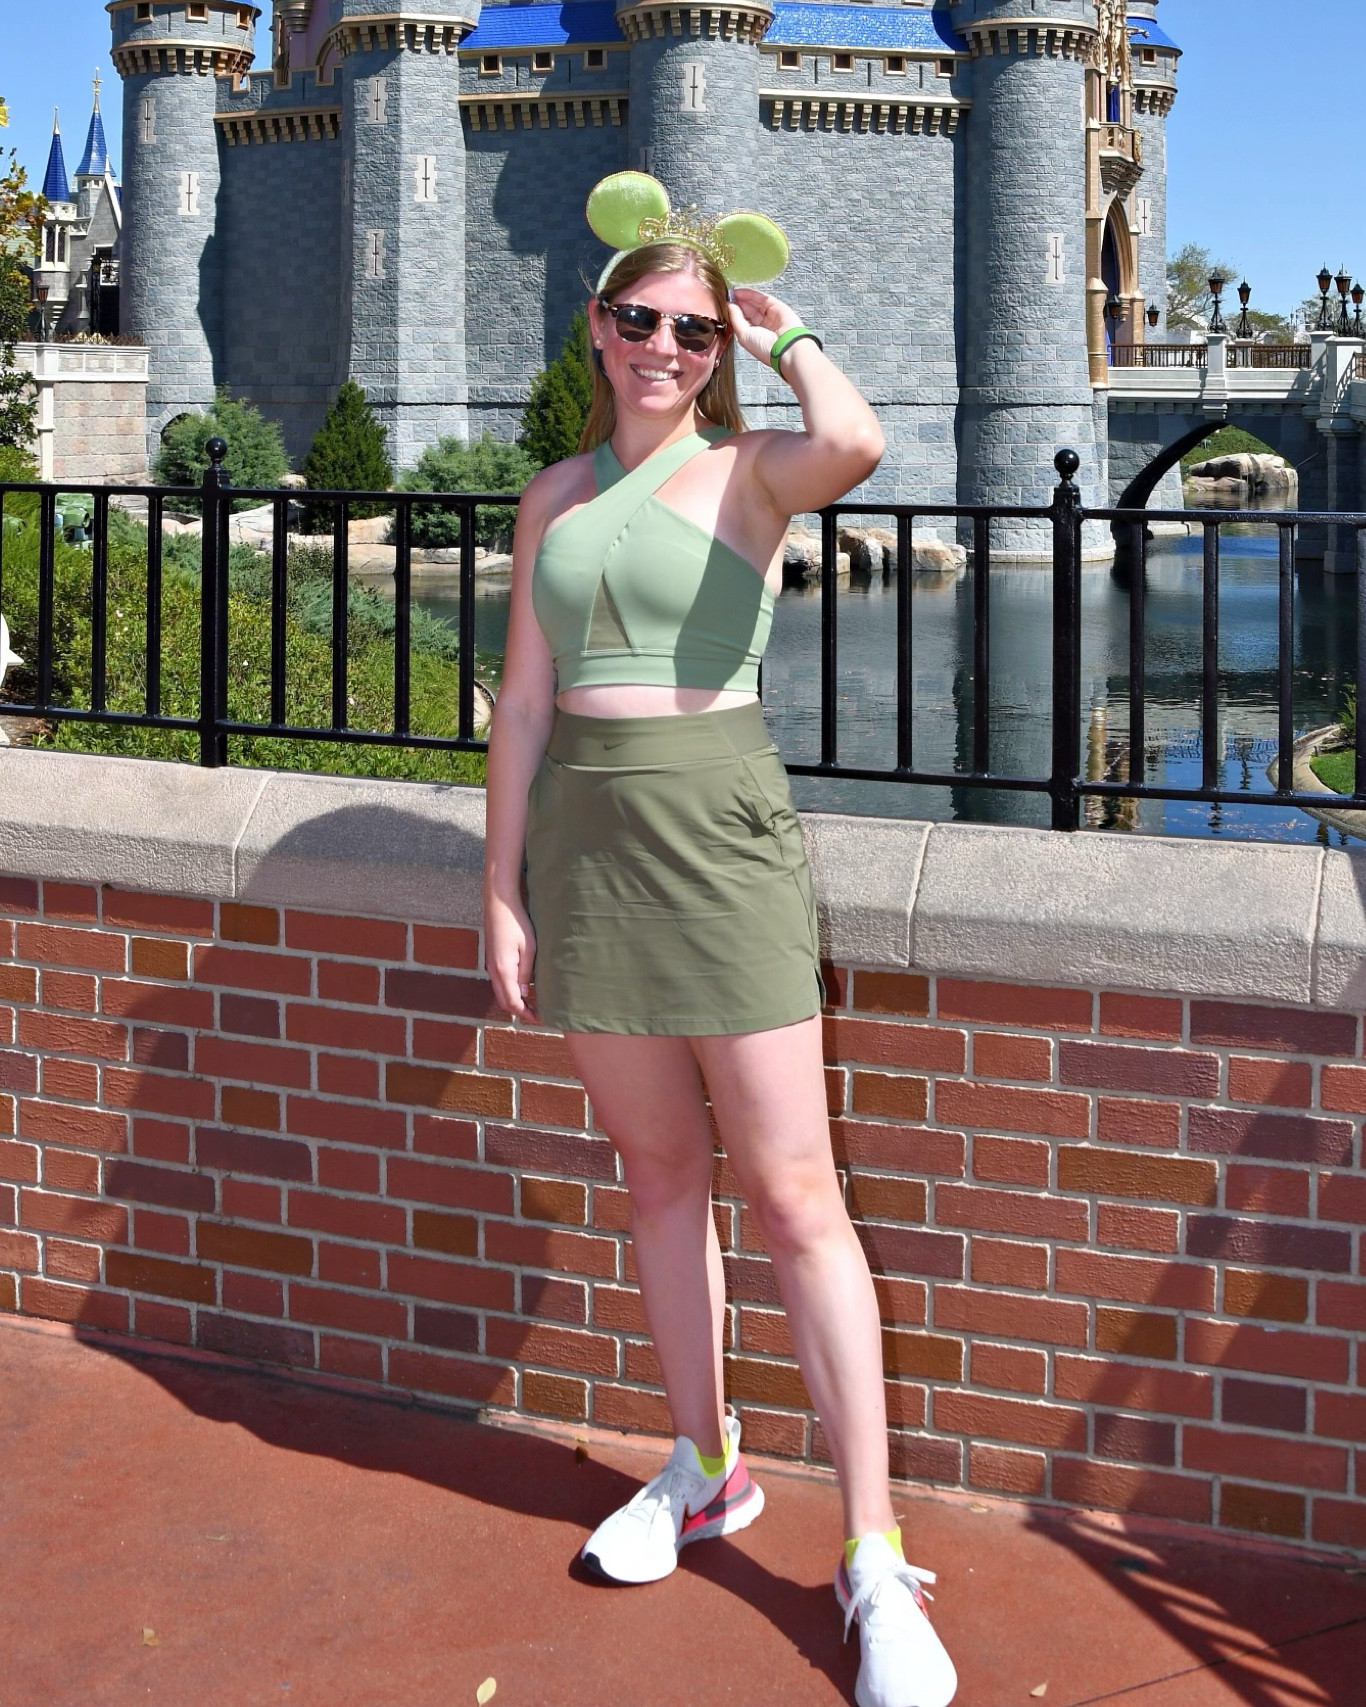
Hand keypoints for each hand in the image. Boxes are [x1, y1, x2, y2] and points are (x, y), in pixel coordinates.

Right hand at [484, 893, 538, 1022]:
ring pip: (500, 993)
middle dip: (519, 1011)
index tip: (538, 1018)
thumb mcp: (529, 949)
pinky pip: (499, 983)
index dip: (524, 1013)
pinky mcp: (492, 960)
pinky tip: (521, 989)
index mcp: (503, 970)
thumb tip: (523, 994)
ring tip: (531, 1004)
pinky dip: (509, 991)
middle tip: (536, 1014)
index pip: (512, 1002)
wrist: (498, 904)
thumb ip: (526, 973)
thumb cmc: (516, 923)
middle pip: (503, 1001)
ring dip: (513, 1002)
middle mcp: (494, 971)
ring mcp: (490, 966)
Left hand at [728, 288, 804, 368]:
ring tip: (732, 292)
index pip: (742, 321)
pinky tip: (741, 292)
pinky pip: (762, 298)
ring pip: (754, 303)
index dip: (733, 312)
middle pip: (747, 311)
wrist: (785, 346)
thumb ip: (735, 319)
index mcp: (754, 336)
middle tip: (726, 295)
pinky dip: (751, 294)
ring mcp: (770, 316)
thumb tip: (729, 306)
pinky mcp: (777, 307)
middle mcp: (762, 326)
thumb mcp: (743, 335)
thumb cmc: (766, 348)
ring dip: (743, 297)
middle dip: (737, 303)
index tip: (724, 304)